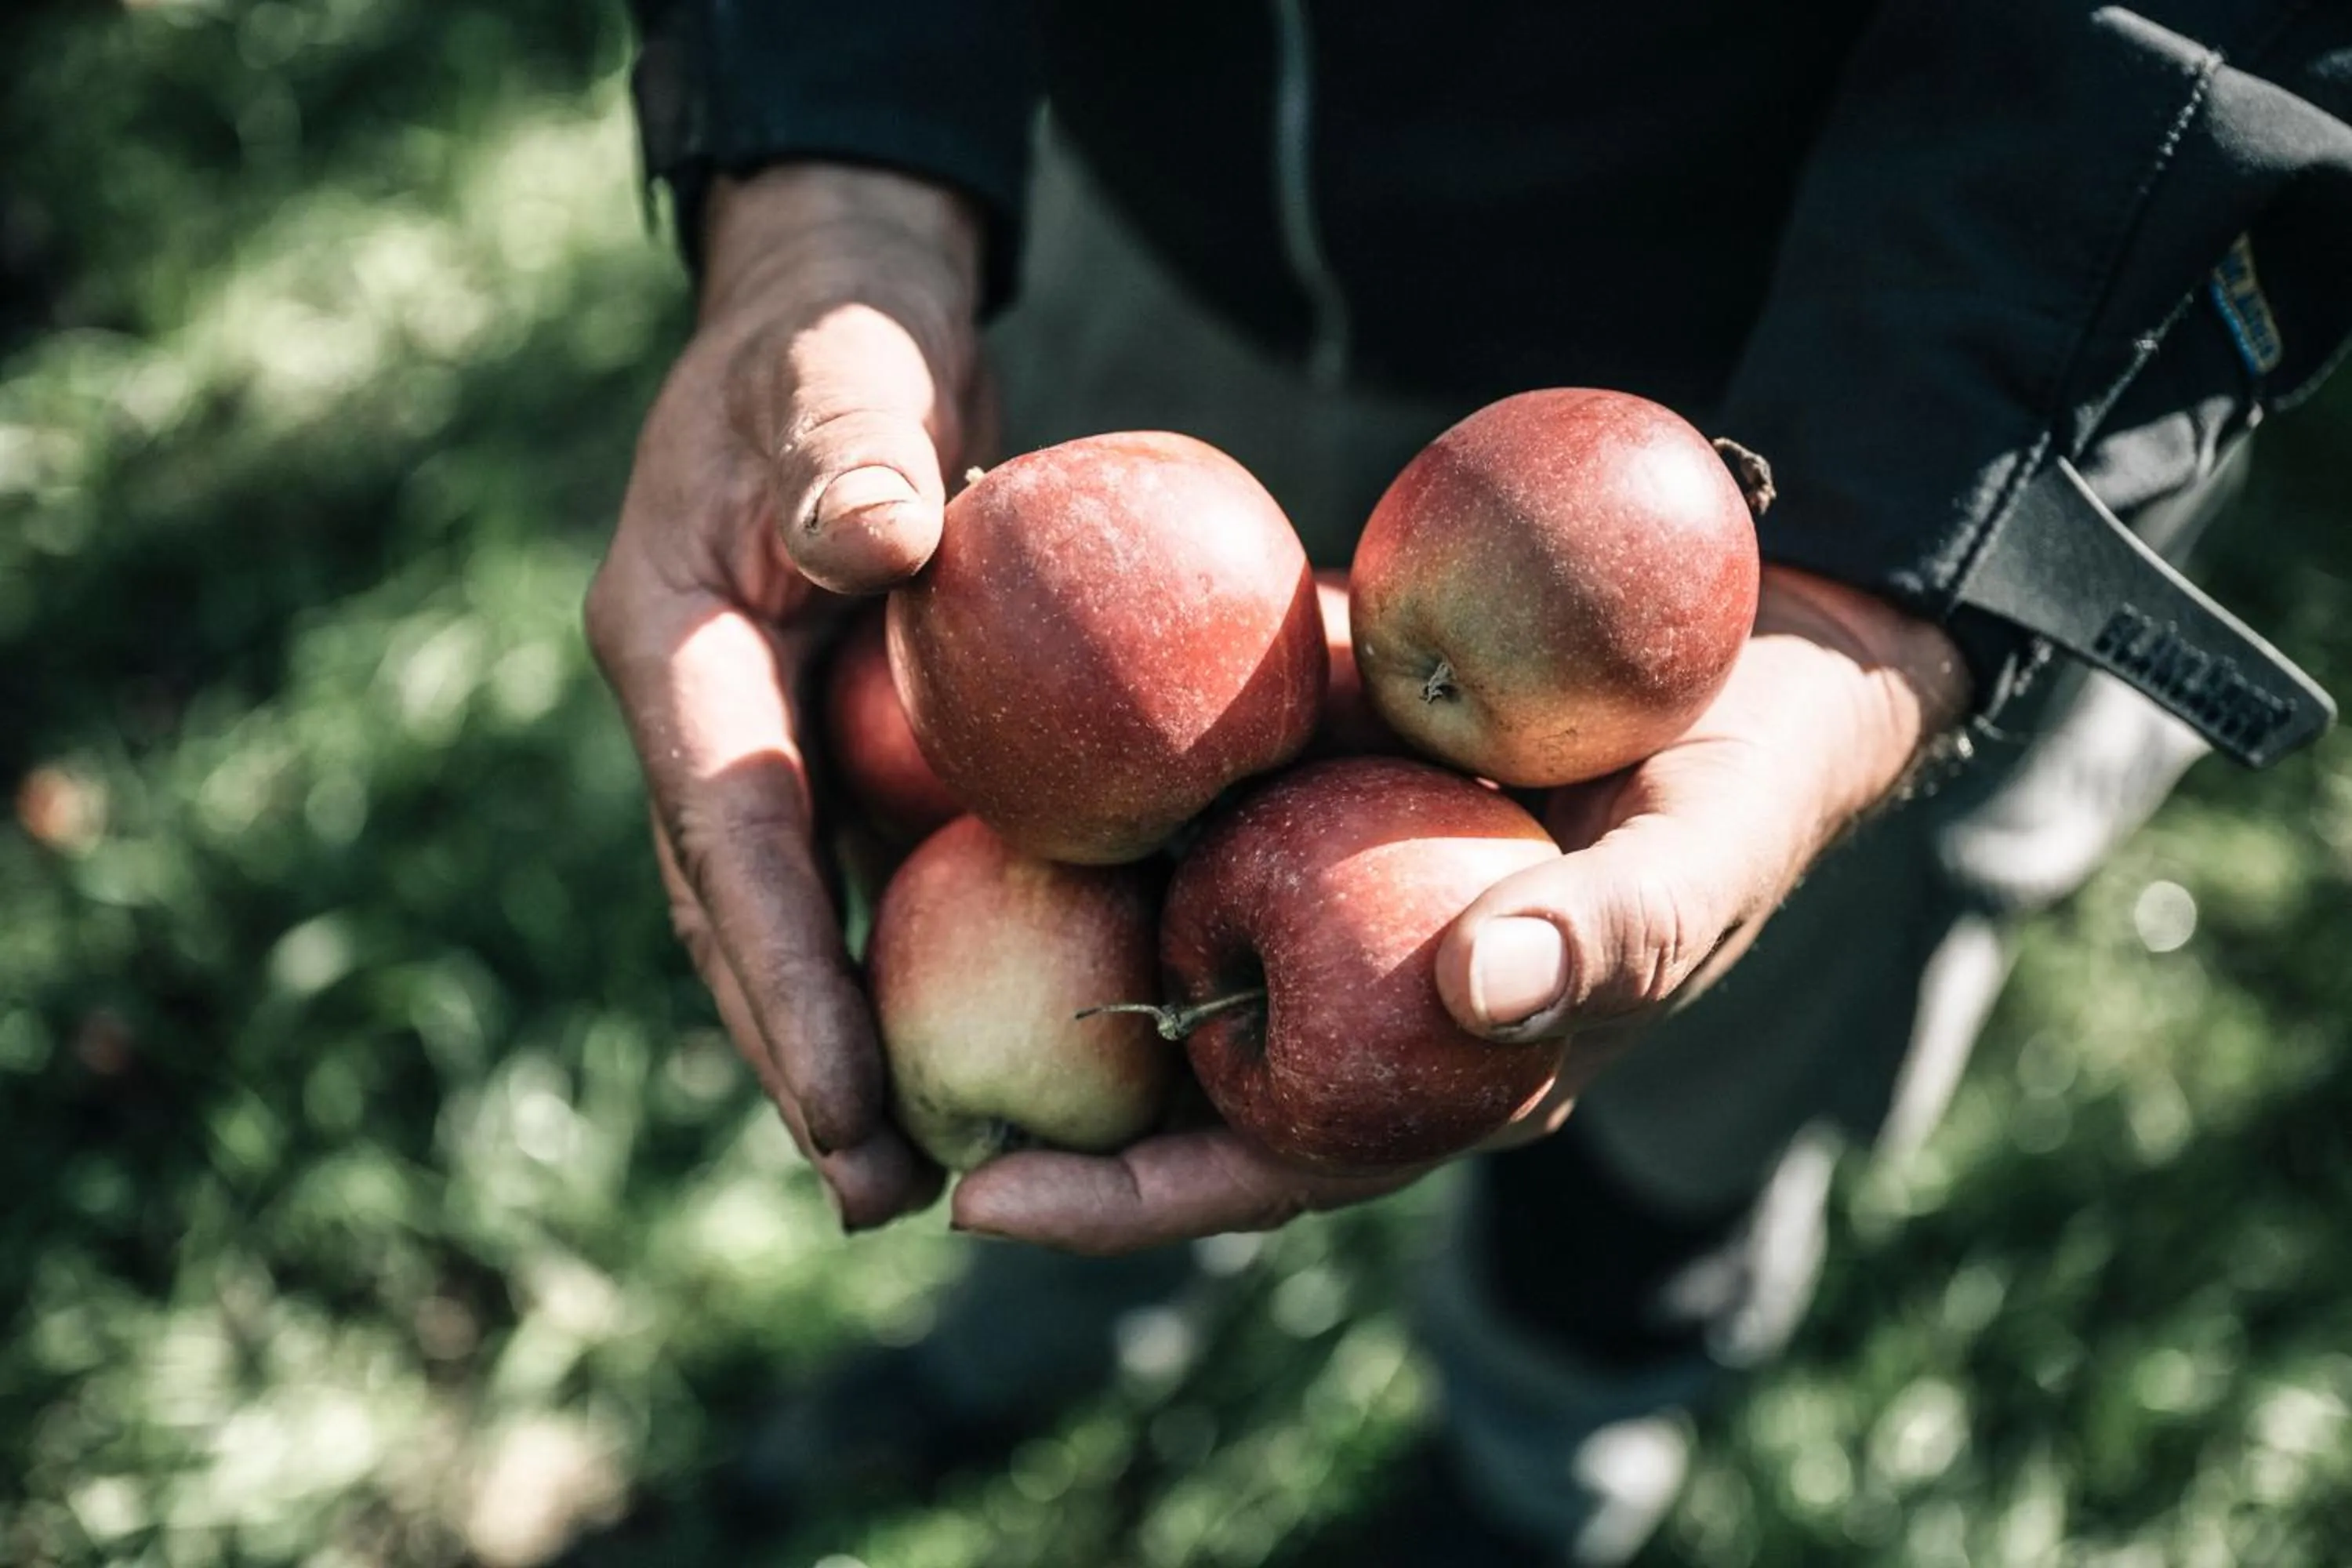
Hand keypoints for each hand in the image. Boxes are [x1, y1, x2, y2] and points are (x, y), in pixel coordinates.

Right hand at [585, 164, 985, 1227]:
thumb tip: (881, 537)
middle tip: (874, 1197)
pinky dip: (890, 961)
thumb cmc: (839, 341)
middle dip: (799, 1057)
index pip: (730, 832)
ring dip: (836, 1043)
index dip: (784, 971)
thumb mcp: (843, 370)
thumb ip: (850, 450)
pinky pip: (848, 871)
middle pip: (740, 915)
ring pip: (786, 918)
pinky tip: (950, 1051)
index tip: (844, 1097)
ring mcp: (754, 738)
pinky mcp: (821, 744)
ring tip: (900, 1181)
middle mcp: (700, 715)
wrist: (832, 327)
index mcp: (674, 644)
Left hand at [948, 566, 1969, 1251]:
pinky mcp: (1319, 786)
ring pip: (1163, 940)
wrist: (1767, 651)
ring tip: (885, 933)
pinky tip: (999, 752)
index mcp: (1436, 1066)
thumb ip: (1605, 936)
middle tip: (871, 1083)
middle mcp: (1362, 996)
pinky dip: (1106, 798)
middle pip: (1171, 1076)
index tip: (980, 1202)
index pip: (1259, 1168)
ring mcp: (1332, 892)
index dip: (1123, 1200)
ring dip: (1040, 946)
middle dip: (1037, 1092)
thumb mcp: (1697, 863)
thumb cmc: (1745, 785)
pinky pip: (1194, 807)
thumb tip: (1469, 997)